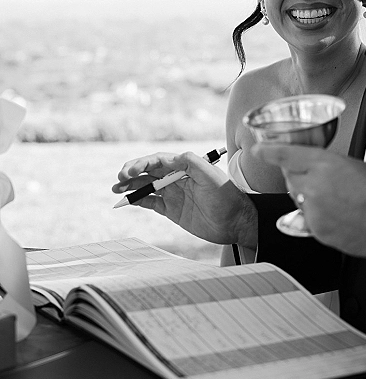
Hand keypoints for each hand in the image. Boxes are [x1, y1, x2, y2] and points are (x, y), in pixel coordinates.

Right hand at [113, 151, 256, 247]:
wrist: (235, 221)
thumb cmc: (226, 196)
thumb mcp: (211, 175)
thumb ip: (191, 162)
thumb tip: (170, 157)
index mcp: (185, 166)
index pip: (158, 160)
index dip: (142, 163)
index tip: (130, 170)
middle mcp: (177, 178)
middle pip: (149, 172)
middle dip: (131, 173)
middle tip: (119, 179)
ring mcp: (173, 194)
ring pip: (146, 187)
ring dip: (131, 187)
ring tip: (116, 189)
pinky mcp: (172, 210)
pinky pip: (151, 203)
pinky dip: (138, 201)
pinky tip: (128, 200)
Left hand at [253, 144, 365, 259]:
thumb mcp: (355, 165)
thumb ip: (329, 165)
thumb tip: (317, 168)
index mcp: (325, 165)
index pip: (287, 155)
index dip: (269, 152)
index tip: (258, 150)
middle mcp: (315, 187)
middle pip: (291, 178)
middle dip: (299, 175)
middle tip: (321, 178)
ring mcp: (314, 212)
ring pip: (299, 199)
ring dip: (309, 196)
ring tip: (337, 199)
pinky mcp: (317, 232)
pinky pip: (308, 218)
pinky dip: (317, 214)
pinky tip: (339, 214)